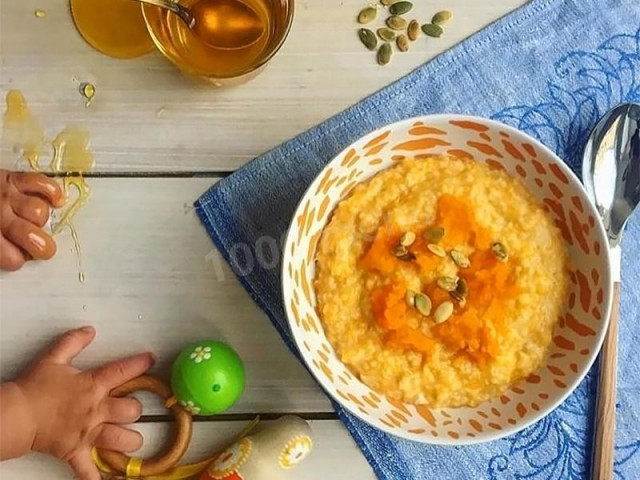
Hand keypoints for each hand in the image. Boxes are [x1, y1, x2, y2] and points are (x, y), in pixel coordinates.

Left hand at [0, 169, 65, 270]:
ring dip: (40, 218)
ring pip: (38, 212)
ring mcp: (8, 197)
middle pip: (34, 239)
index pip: (15, 260)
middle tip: (38, 245)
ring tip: (34, 219)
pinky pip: (41, 184)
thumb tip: (13, 257)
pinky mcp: (14, 179)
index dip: (19, 258)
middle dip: (42, 246)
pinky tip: (54, 201)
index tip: (17, 253)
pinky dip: (52, 192)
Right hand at [15, 327, 154, 479]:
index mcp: (93, 385)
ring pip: (121, 439)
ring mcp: (87, 433)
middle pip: (132, 410)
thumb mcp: (53, 358)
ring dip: (130, 440)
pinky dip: (98, 479)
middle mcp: (96, 410)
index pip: (123, 371)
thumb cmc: (35, 386)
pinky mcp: (75, 452)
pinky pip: (89, 471)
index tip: (151, 359)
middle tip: (131, 409)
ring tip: (131, 439)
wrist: (16, 414)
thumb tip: (90, 330)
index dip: (140, 364)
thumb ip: (73, 342)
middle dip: (136, 409)